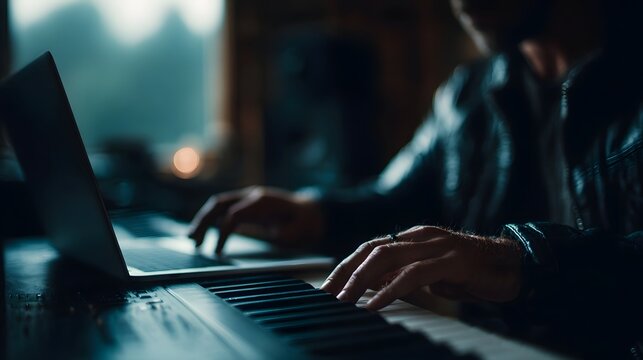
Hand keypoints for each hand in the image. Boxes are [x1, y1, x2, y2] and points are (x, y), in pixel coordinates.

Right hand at [188, 186, 323, 253]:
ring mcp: (248, 198)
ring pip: (218, 204)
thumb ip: (282, 234)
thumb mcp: (297, 232)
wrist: (312, 212)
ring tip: (192, 239)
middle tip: (193, 241)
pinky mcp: (245, 205)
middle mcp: (253, 196)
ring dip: (203, 220)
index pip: (234, 213)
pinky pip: (223, 209)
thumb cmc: (305, 224)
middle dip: (203, 221)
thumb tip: (270, 235)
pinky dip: (210, 220)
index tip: (217, 251)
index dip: (223, 232)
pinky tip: (203, 234)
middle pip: (220, 203)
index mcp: (264, 201)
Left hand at [320, 225, 522, 309]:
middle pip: (371, 250)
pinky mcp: (453, 260)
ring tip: (344, 300)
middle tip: (326, 295)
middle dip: (345, 273)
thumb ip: (404, 276)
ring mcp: (437, 245)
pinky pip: (414, 274)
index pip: (370, 248)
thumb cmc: (471, 273)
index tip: (327, 288)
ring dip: (360, 281)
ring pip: (387, 257)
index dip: (346, 266)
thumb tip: (374, 288)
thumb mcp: (431, 275)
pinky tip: (376, 304)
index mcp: (413, 237)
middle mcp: (421, 236)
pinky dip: (391, 289)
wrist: (514, 266)